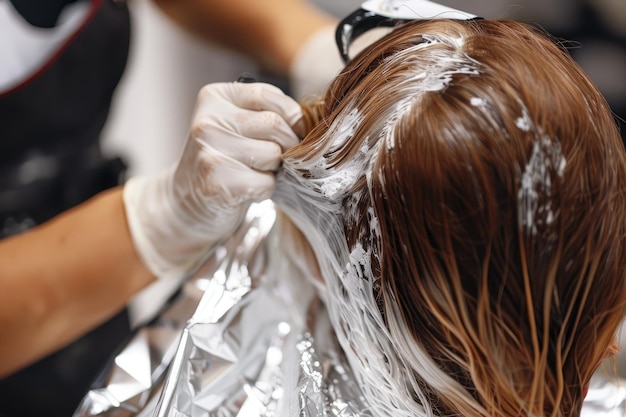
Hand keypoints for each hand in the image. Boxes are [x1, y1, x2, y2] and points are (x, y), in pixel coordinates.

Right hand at [123, 82, 302, 278]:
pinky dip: (265, 189)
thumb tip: (309, 122)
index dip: (292, 116)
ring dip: (274, 169)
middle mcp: (208, 120)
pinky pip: (265, 182)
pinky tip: (247, 188)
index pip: (269, 95)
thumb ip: (266, 114)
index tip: (294, 131)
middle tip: (278, 157)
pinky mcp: (217, 182)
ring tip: (255, 171)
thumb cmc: (224, 159)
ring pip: (272, 154)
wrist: (187, 200)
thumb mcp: (237, 125)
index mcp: (214, 97)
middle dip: (286, 144)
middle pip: (274, 125)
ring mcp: (210, 151)